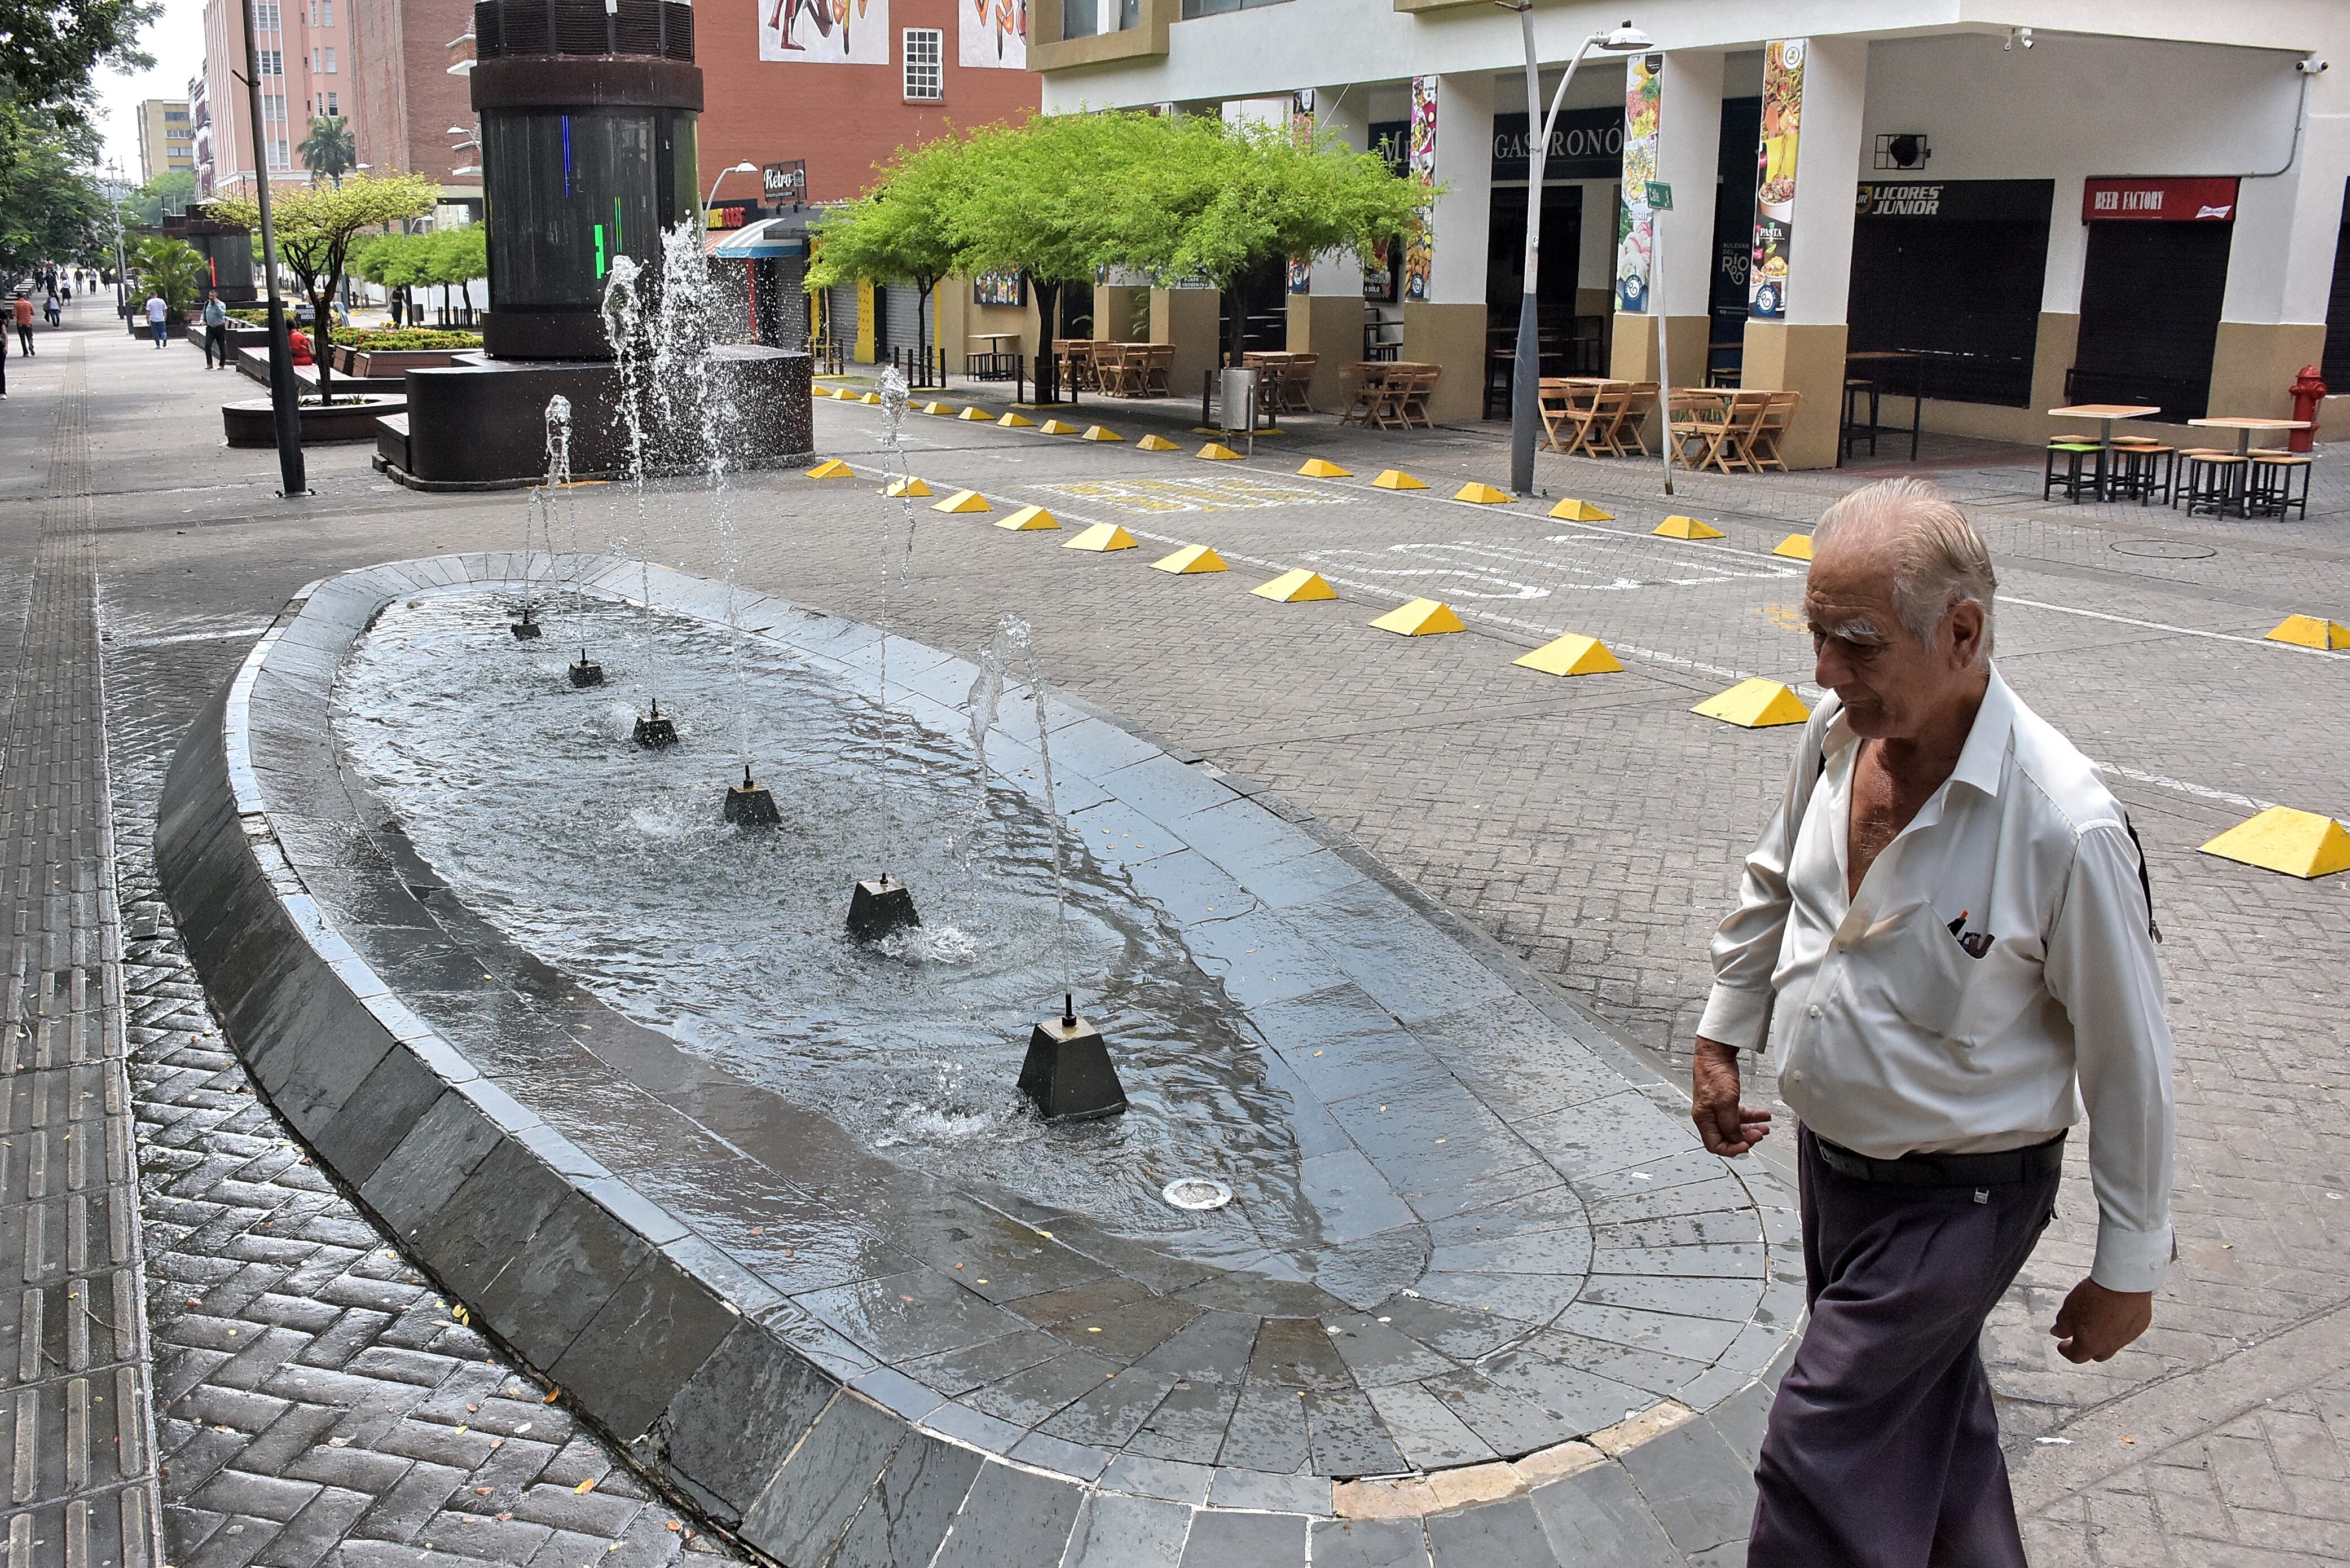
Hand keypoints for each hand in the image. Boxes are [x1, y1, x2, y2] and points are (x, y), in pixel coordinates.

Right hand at [1692, 1036, 1771, 1155]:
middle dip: (1745, 1138)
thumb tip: (1736, 1140)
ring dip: (1751, 1128)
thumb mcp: (1725, 1103)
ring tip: (1765, 1127)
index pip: (1715, 1145)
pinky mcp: (1725, 1102)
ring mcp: (1717, 1109)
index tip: (1747, 1145)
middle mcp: (1709, 1117)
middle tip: (1759, 1135)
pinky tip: (1763, 1115)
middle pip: (1727, 1137)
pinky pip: (1739, 1115)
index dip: (1732, 1149)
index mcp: (1704, 1120)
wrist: (1716, 1055)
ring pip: (1735, 1127)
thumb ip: (1731, 1125)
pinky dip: (1752, 1117)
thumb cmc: (1714, 1075)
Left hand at [2050, 1278, 2153, 1362]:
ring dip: (2104, 1337)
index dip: (2066, 1351)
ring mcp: (2127, 1337)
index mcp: (2089, 1344)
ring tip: (2097, 1320)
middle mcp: (2109, 1346)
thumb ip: (2062, 1325)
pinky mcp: (2140, 1326)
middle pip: (2097, 1354)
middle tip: (2080, 1336)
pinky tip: (2115, 1313)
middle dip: (2087, 1348)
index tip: (2063, 1345)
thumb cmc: (2095, 1296)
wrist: (2123, 1284)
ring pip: (2113, 1343)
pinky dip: (2119, 1326)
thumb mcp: (2068, 1311)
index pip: (2075, 1356)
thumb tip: (2058, 1332)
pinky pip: (2127, 1331)